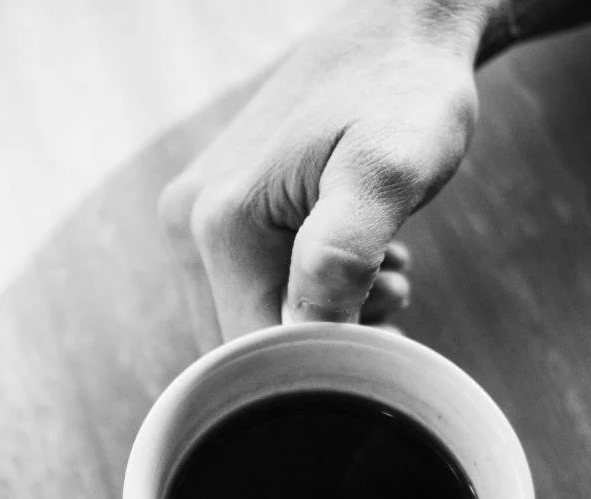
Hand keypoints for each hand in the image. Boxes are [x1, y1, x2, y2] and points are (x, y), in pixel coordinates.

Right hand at [159, 0, 495, 337]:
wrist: (399, 25)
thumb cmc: (404, 93)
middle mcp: (187, 220)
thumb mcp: (388, 174)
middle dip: (318, 343)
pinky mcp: (214, 210)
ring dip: (319, 319)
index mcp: (218, 222)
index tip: (387, 351)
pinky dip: (307, 294)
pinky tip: (356, 261)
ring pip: (249, 315)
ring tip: (381, 274)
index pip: (251, 352)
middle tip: (389, 304)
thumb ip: (342, 257)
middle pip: (243, 340)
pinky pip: (251, 285)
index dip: (317, 372)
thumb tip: (306, 338)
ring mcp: (194, 215)